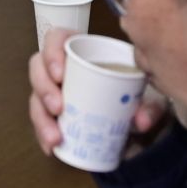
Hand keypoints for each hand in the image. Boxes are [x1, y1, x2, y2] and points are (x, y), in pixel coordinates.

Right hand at [27, 27, 168, 159]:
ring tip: (55, 136)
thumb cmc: (140, 94)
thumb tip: (140, 121)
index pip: (56, 39)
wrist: (140, 119)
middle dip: (44, 89)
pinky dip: (44, 135)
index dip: (51, 52)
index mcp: (83, 51)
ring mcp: (57, 91)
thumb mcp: (150, 95)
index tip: (60, 74)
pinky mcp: (55, 115)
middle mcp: (65, 69)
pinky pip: (42, 121)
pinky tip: (51, 148)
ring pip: (36, 97)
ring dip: (41, 117)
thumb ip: (150, 106)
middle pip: (38, 68)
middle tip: (58, 108)